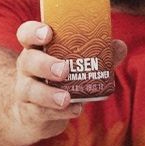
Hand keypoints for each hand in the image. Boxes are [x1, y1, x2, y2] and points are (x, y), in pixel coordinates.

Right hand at [10, 21, 126, 145]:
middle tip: (64, 69)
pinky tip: (75, 110)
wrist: (34, 113)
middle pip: (28, 60)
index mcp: (36, 49)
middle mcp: (26, 67)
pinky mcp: (30, 112)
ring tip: (67, 97)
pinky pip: (41, 112)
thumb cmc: (58, 81)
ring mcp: (25, 90)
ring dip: (49, 94)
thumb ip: (98, 54)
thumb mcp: (73, 65)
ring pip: (30, 89)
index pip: (26, 34)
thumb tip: (119, 46)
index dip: (34, 32)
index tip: (48, 33)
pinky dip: (60, 112)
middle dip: (45, 64)